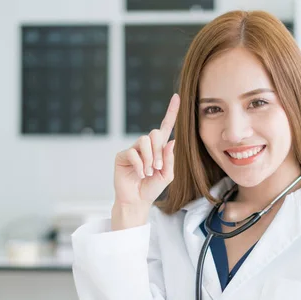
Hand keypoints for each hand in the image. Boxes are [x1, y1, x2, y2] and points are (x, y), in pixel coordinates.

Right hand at [114, 94, 179, 209]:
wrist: (137, 201)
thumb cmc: (152, 188)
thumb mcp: (167, 175)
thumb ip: (170, 159)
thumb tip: (172, 141)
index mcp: (159, 148)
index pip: (166, 127)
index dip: (172, 112)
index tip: (177, 97)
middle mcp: (146, 146)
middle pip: (154, 133)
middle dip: (158, 151)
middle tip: (158, 167)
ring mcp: (133, 149)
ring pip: (144, 141)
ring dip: (149, 158)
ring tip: (148, 172)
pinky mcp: (122, 156)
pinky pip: (132, 153)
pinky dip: (139, 165)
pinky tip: (140, 174)